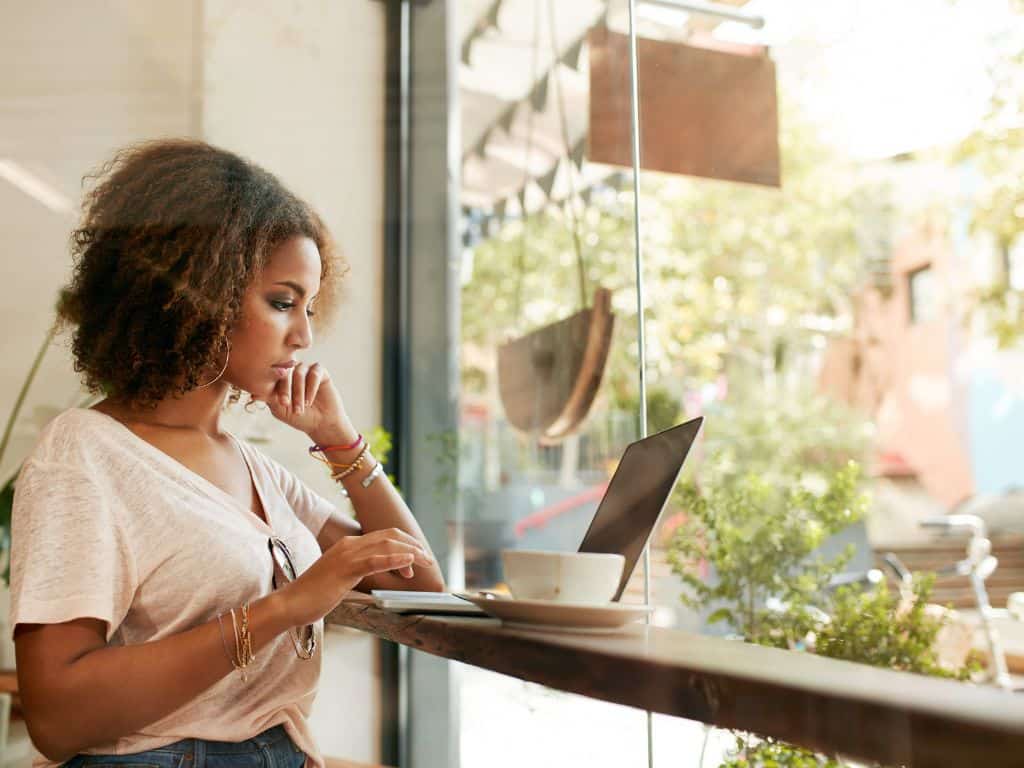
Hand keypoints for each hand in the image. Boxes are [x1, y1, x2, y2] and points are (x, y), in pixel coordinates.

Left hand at [265, 361, 350, 438]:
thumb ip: (268, 398)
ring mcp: (306, 369)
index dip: (273, 387)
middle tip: (286, 404)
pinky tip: (309, 401)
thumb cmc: (298, 416)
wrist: (321, 423)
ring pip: (299, 373)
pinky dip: (311, 388)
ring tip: (301, 408)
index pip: (272, 375)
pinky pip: (314, 373)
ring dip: (299, 392)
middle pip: (285, 372)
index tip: (277, 402)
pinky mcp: (320, 371)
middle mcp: (291, 370)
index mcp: (279, 378)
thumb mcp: (280, 409)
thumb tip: (253, 393)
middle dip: (285, 389)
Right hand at [278, 528, 435, 627]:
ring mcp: (347, 555)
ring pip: (387, 545)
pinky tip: (408, 563)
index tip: (417, 558)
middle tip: (428, 559)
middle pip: (390, 537)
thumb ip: (359, 572)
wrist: (290, 603)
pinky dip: (395, 559)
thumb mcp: (342, 579)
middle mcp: (350, 545)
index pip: (385, 537)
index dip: (405, 544)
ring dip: (410, 552)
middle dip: (413, 546)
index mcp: (349, 545)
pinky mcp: (345, 569)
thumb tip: (378, 574)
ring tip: (425, 561)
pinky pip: (375, 561)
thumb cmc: (314, 595)